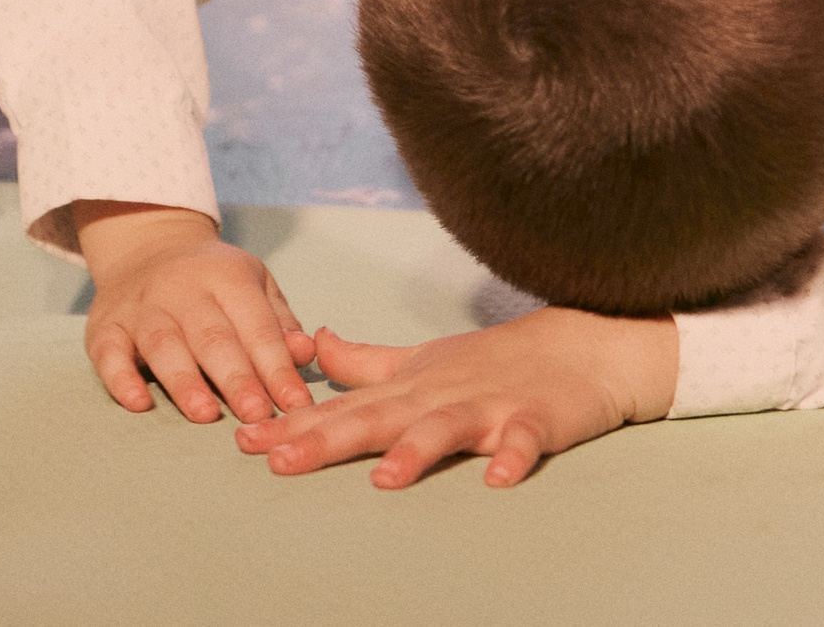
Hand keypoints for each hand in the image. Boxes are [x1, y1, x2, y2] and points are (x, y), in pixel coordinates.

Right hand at [75, 202, 317, 423]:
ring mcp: (141, 306)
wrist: (147, 246)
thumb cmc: (214, 281)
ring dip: (185, 381)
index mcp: (226, 277)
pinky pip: (110, 352)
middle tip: (257, 416)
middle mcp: (182, 288)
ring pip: (162, 343)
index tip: (295, 405)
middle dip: (236, 377)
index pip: (256, 325)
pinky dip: (121, 379)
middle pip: (211, 336)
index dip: (277, 366)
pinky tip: (138, 404)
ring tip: (206, 414)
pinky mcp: (105, 326)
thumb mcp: (253, 285)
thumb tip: (305, 353)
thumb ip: (278, 322)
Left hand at [234, 306, 679, 489]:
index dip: (294, 424)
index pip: (344, 407)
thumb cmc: (495, 360)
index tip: (245, 440)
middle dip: (326, 439)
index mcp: (410, 387)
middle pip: (377, 418)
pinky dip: (514, 457)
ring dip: (416, 451)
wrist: (578, 344)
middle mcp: (439, 395)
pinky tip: (500, 478)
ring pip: (445, 428)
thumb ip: (366, 361)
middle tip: (279, 459)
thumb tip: (314, 347)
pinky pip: (524, 441)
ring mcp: (488, 406)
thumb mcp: (423, 359)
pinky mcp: (535, 419)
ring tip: (385, 478)